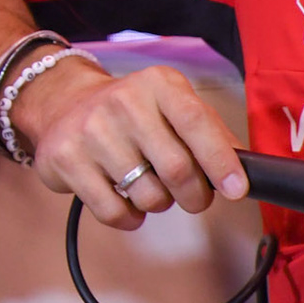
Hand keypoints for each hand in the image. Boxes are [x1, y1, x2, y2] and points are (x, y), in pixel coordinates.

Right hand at [10, 61, 248, 229]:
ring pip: (149, 197)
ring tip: (147, 186)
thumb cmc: (129, 111)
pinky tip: (125, 199)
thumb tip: (242, 169)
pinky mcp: (65, 158)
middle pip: (178, 170)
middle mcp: (122, 101)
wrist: (61, 102)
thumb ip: (208, 130)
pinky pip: (114, 212)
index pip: (196, 122)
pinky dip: (130, 218)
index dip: (221, 161)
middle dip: (194, 196)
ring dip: (159, 203)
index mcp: (157, 84)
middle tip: (191, 196)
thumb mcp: (171, 103)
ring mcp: (90, 130)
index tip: (236, 189)